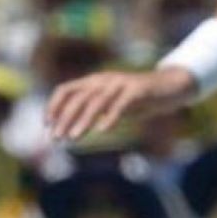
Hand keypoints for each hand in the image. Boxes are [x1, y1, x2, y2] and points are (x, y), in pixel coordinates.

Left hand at [47, 67, 195, 140]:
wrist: (169, 87)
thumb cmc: (137, 99)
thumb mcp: (111, 104)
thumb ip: (94, 112)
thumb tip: (71, 128)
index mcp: (94, 81)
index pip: (65, 90)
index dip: (53, 106)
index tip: (47, 126)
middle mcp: (104, 79)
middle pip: (77, 97)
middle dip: (64, 118)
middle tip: (56, 138)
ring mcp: (121, 83)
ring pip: (96, 101)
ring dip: (82, 120)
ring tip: (73, 137)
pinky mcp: (138, 90)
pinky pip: (121, 104)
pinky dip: (111, 116)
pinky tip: (102, 131)